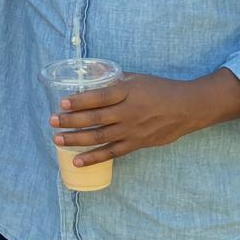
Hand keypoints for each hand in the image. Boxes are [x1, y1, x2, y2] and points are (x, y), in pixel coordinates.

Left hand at [51, 74, 202, 166]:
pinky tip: (77, 160)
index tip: (62, 103)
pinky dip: (94, 157)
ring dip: (76, 139)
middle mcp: (128, 112)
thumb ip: (115, 80)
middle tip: (52, 121)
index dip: (79, 101)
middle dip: (71, 121)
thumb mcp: (138, 78)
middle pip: (95, 118)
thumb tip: (92, 79)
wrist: (188, 108)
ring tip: (57, 140)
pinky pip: (112, 153)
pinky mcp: (137, 143)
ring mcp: (132, 130)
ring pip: (99, 137)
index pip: (99, 97)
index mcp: (128, 92)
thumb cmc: (161, 89)